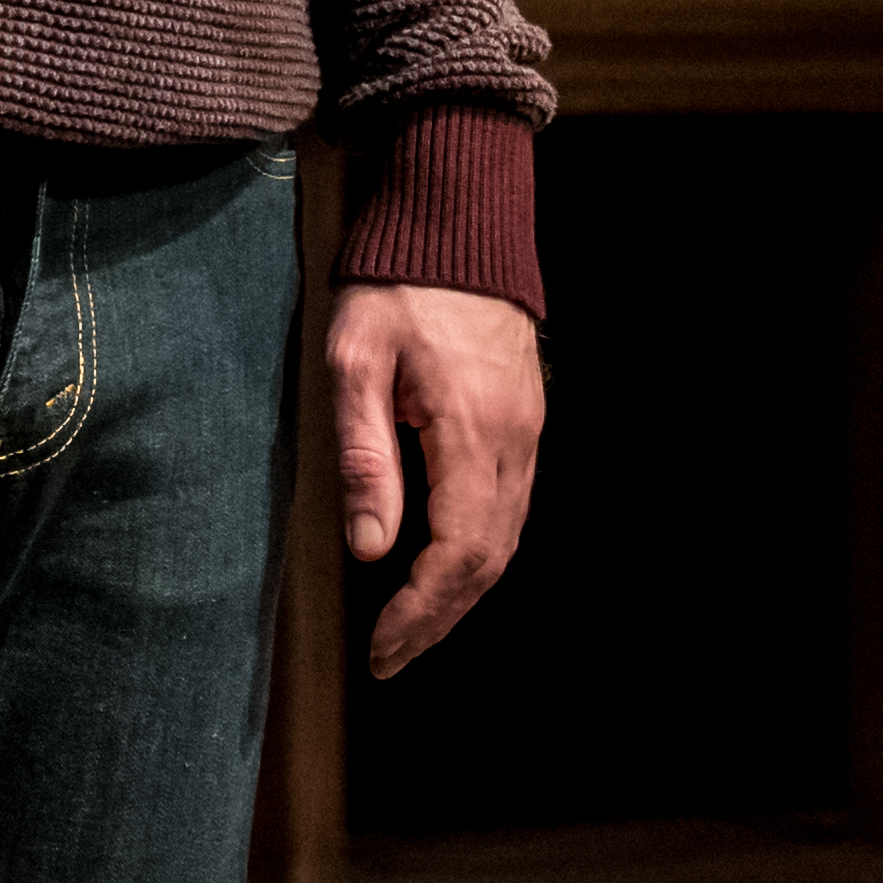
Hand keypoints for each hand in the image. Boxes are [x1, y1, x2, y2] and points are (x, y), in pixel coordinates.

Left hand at [331, 276, 543, 676]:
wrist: (459, 226)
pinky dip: (480, 552)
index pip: (458, 551)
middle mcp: (513, 441)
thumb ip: (363, 454)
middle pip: (490, 560)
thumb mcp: (355, 358)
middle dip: (442, 617)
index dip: (424, 611)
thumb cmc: (395, 285)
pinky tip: (446, 566)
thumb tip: (370, 548)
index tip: (385, 647)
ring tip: (414, 627)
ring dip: (463, 591)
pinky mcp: (526, 422)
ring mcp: (528, 433)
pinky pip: (511, 507)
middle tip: (393, 657)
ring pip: (507, 539)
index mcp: (470, 429)